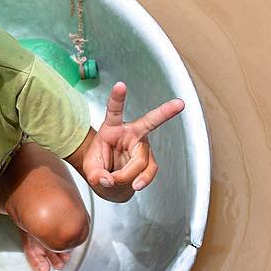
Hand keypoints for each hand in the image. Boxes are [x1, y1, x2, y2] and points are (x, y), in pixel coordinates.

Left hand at [82, 82, 183, 200]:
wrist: (108, 180)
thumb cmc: (99, 166)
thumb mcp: (90, 168)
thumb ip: (96, 174)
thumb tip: (108, 180)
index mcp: (112, 127)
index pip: (114, 110)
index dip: (117, 98)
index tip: (120, 85)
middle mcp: (131, 133)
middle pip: (149, 123)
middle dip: (165, 112)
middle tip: (180, 104)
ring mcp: (142, 147)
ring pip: (141, 160)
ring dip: (128, 174)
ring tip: (116, 180)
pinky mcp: (148, 161)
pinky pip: (149, 171)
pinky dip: (142, 180)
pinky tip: (136, 185)